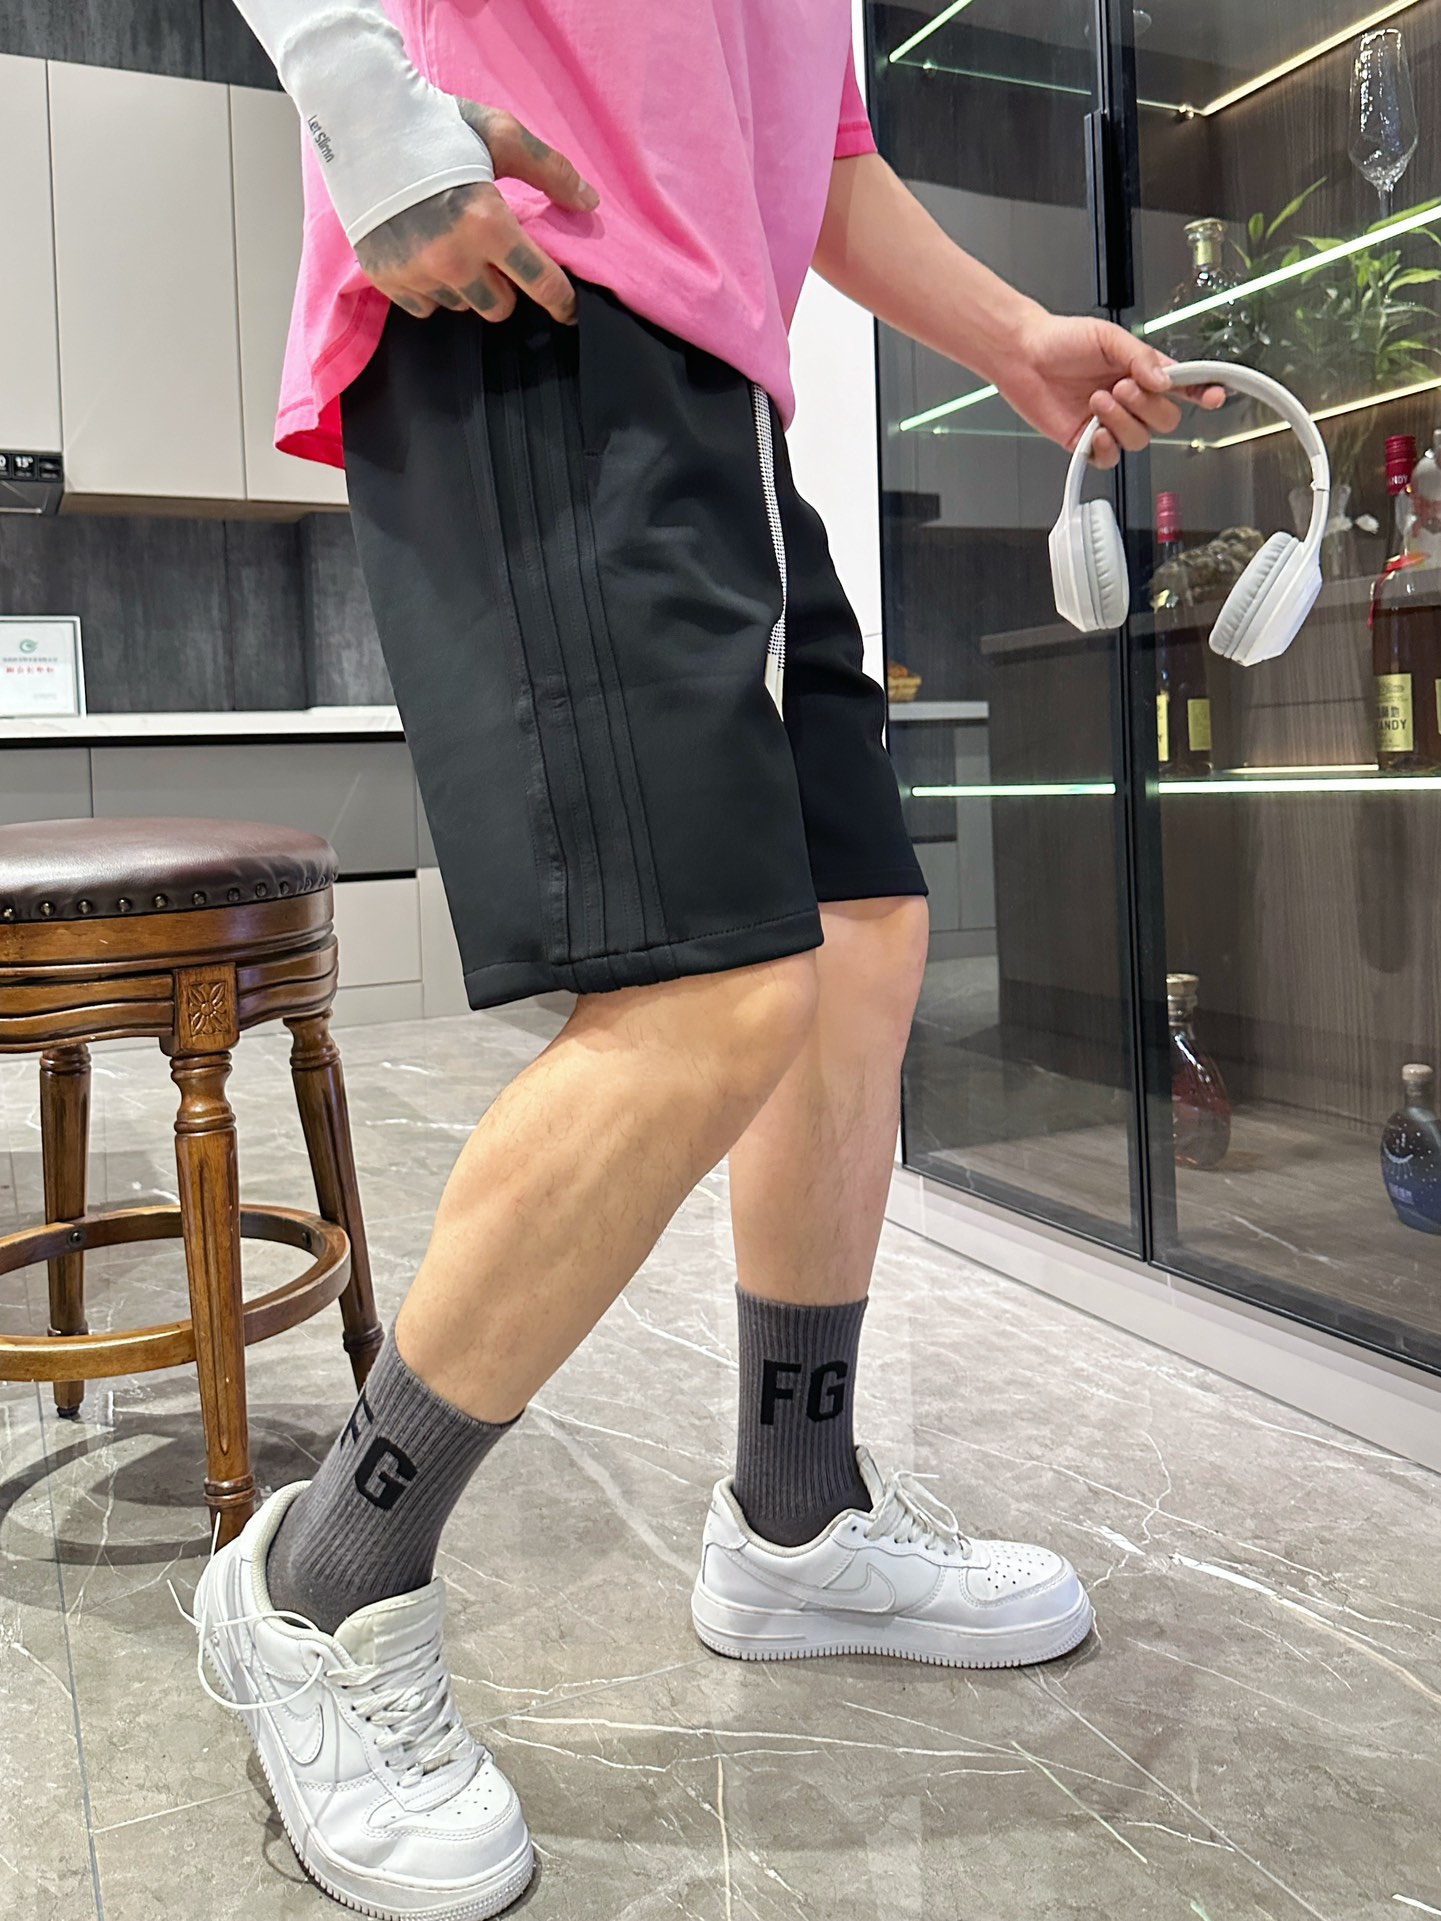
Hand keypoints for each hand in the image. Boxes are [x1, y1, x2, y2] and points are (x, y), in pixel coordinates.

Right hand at [354, 103, 598, 324]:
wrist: (359, 120)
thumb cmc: (436, 126)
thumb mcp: (499, 136)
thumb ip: (550, 171)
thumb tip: (589, 205)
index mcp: (486, 224)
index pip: (541, 284)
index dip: (561, 301)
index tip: (568, 309)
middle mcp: (452, 259)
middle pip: (500, 307)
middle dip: (503, 285)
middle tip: (491, 252)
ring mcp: (417, 273)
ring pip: (462, 306)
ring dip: (466, 286)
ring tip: (451, 244)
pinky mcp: (387, 279)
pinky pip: (426, 307)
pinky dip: (431, 288)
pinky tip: (424, 252)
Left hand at [1000, 311, 1227, 468]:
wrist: (1023, 355)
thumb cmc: (1062, 340)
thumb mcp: (1108, 337)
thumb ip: (1141, 358)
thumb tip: (1167, 381)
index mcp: (1143, 372)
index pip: (1184, 387)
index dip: (1204, 393)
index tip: (1216, 396)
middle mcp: (1131, 400)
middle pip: (1166, 421)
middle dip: (1147, 407)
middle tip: (1121, 387)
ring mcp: (1110, 423)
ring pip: (1140, 440)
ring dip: (1123, 421)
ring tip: (1097, 399)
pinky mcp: (1087, 442)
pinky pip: (1111, 459)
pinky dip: (1107, 447)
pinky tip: (1095, 429)